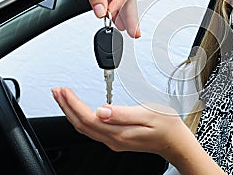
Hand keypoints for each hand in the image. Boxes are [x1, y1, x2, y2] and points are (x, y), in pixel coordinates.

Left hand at [52, 88, 188, 156]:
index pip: (88, 118)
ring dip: (71, 112)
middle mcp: (113, 139)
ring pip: (85, 128)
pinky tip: (80, 110)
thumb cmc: (166, 127)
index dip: (73, 104)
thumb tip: (101, 110)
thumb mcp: (148, 114)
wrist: (175, 142)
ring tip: (63, 98)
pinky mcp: (116, 139)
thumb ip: (123, 113)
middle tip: (57, 91)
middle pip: (81, 124)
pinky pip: (92, 129)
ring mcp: (114, 141)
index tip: (65, 90)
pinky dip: (81, 117)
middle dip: (66, 107)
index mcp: (119, 132)